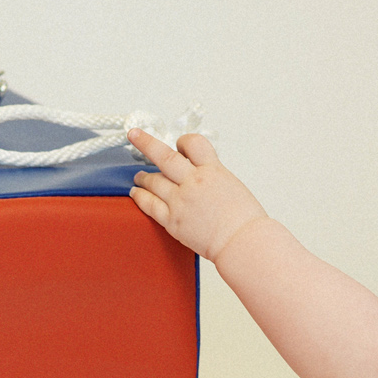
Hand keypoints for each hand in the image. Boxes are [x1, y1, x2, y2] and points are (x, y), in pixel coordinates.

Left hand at [126, 130, 265, 260]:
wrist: (242, 242)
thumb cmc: (244, 219)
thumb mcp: (232, 184)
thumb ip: (211, 176)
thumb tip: (198, 174)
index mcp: (212, 170)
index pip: (193, 144)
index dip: (183, 142)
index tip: (179, 145)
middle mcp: (193, 182)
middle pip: (164, 156)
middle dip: (146, 142)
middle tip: (134, 134)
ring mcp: (180, 201)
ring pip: (153, 181)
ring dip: (143, 177)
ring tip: (138, 176)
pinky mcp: (172, 220)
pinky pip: (149, 204)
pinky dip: (140, 196)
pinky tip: (136, 193)